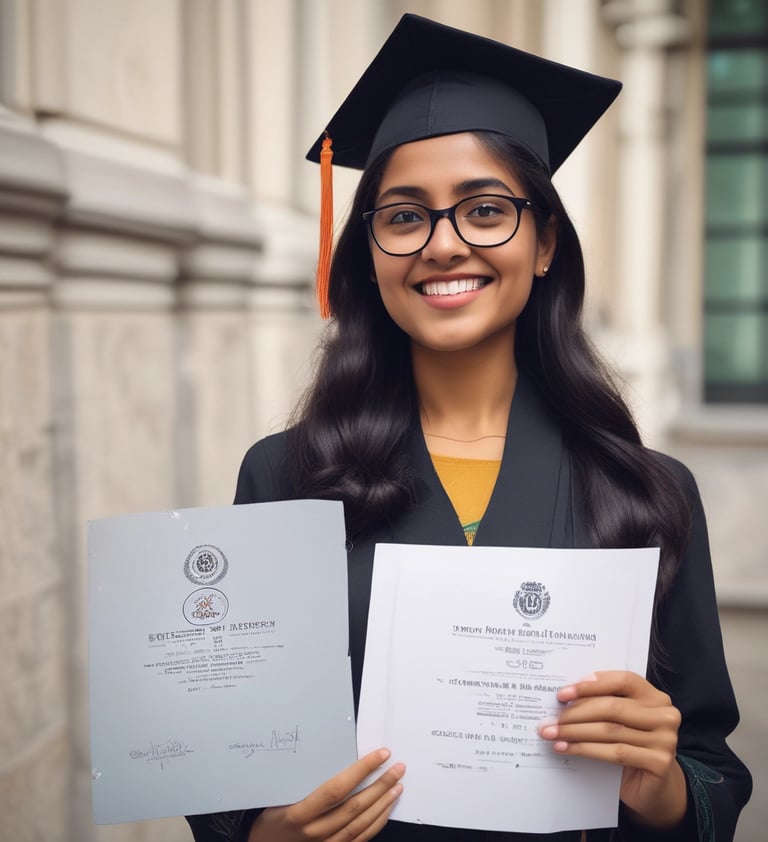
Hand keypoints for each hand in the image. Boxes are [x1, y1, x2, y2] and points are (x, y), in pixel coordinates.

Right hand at [248, 748, 404, 841]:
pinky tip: (386, 808)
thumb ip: (305, 782)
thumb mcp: (279, 798)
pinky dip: (377, 822)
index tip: (380, 754)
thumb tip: (334, 755)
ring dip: (383, 803)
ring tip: (398, 785)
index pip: (336, 789)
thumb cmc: (272, 820)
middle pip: (354, 806)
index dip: (361, 771)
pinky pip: (361, 838)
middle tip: (398, 767)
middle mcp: (314, 832)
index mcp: (299, 814)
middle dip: (380, 785)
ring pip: (361, 823)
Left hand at [537, 671, 686, 828]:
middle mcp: (665, 714)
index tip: (563, 694)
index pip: (622, 680)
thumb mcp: (620, 720)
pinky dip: (586, 750)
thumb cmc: (630, 745)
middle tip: (551, 719)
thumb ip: (603, 704)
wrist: (654, 786)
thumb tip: (564, 697)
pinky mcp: (660, 763)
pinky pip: (615, 752)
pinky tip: (567, 748)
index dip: (591, 685)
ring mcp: (666, 739)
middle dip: (576, 712)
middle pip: (612, 707)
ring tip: (552, 734)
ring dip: (575, 732)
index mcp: (654, 696)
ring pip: (610, 730)